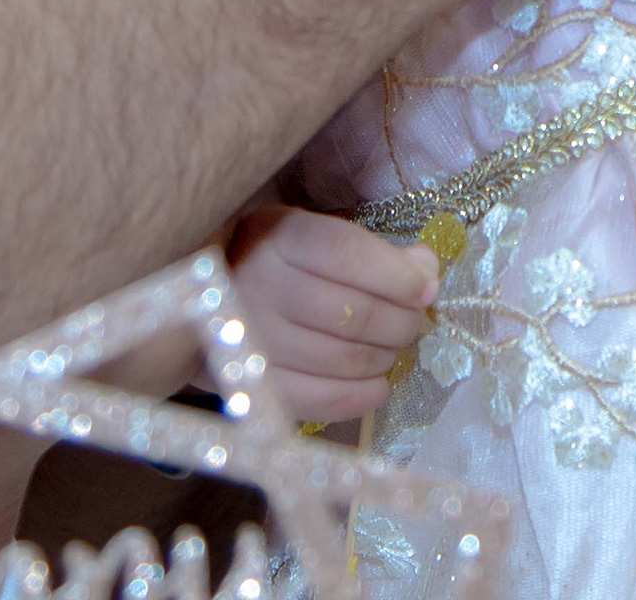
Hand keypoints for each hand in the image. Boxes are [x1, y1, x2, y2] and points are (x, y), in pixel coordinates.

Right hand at [226, 205, 438, 426]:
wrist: (209, 304)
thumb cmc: (280, 262)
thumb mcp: (317, 235)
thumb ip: (372, 251)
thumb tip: (425, 270)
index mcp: (278, 237)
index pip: (345, 254)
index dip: (396, 275)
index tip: (427, 289)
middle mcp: (258, 287)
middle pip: (352, 314)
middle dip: (402, 321)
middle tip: (414, 320)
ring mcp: (252, 342)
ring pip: (343, 359)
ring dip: (385, 357)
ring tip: (391, 347)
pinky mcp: (255, 388)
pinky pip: (321, 400)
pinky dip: (362, 396)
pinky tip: (377, 383)